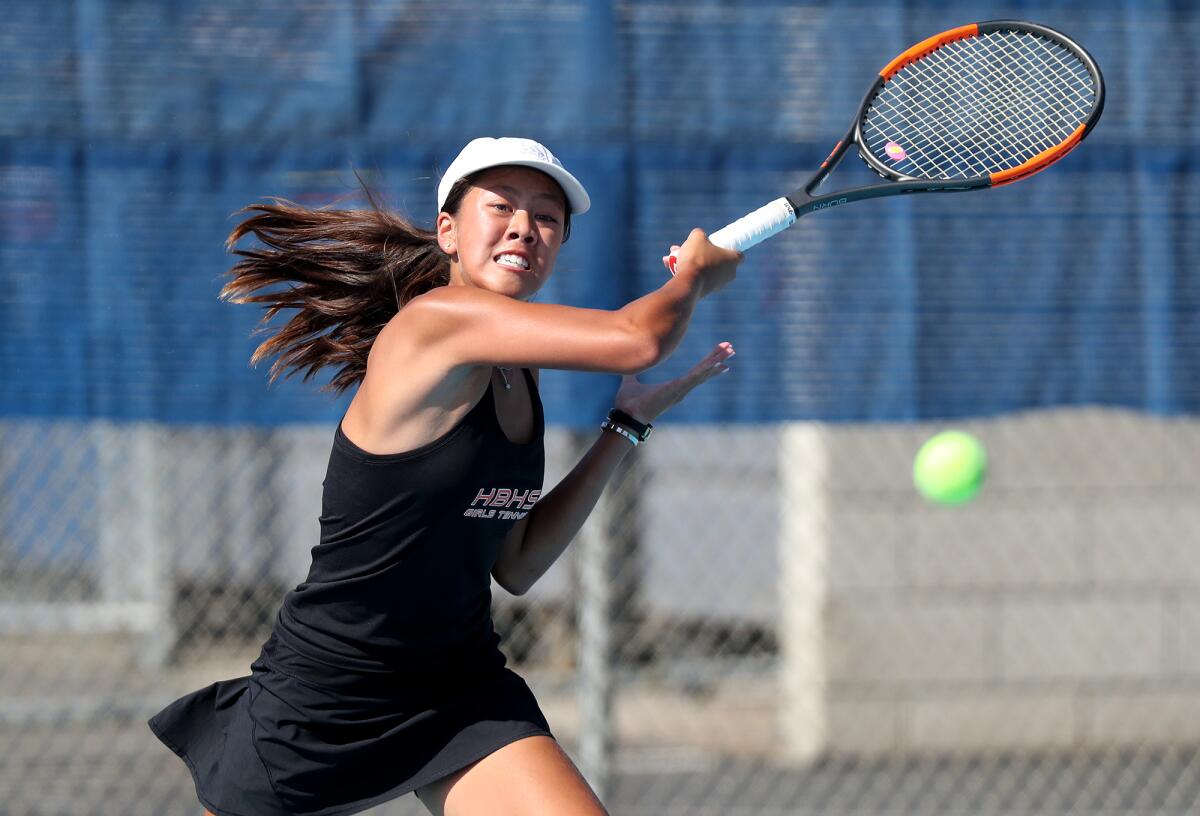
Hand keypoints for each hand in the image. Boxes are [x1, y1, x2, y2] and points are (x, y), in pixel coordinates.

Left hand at [613, 341, 735, 422]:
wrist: (626, 415)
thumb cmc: (629, 403)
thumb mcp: (630, 383)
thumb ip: (631, 375)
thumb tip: (628, 365)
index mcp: (673, 387)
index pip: (695, 372)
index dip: (707, 364)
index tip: (719, 356)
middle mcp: (681, 389)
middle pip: (704, 371)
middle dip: (717, 358)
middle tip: (730, 348)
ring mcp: (680, 390)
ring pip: (703, 372)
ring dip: (716, 361)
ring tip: (730, 350)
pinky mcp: (677, 389)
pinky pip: (695, 377)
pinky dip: (706, 369)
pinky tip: (717, 362)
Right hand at [663, 229, 740, 296]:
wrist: (688, 283)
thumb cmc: (697, 258)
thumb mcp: (697, 237)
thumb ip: (699, 234)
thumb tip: (698, 236)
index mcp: (733, 260)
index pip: (739, 255)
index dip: (728, 248)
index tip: (718, 245)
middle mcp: (729, 274)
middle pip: (717, 260)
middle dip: (702, 253)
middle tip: (689, 248)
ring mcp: (718, 285)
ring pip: (704, 269)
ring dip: (691, 262)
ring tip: (674, 256)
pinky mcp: (706, 292)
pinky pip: (697, 278)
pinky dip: (687, 272)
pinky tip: (671, 266)